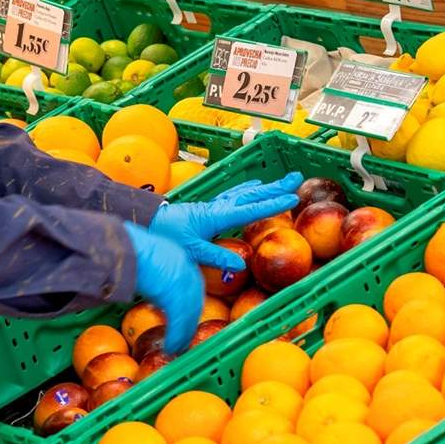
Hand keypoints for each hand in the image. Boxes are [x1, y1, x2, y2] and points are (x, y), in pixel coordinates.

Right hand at [125, 224, 204, 354]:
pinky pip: (179, 322)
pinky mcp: (174, 296)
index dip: (191, 302)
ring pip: (190, 314)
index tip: (188, 314)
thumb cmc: (126, 250)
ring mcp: (182, 283)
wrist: (124, 247)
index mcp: (180, 259)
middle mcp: (186, 270)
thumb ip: (153, 272)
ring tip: (178, 346)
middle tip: (185, 335)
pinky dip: (176, 337)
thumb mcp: (145, 259)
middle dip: (191, 321)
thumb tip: (147, 283)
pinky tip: (172, 347)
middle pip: (195, 301)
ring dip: (184, 333)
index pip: (193, 285)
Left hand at [148, 172, 303, 267]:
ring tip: (282, 181)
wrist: (148, 222)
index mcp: (217, 216)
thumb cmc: (166, 238)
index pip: (250, 210)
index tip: (292, 199)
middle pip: (251, 195)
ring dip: (264, 187)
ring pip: (244, 192)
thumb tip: (241, 265)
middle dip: (274, 187)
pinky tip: (251, 187)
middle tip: (296, 178)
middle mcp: (218, 207)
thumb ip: (215, 256)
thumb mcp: (190, 251)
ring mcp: (214, 206)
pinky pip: (234, 195)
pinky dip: (247, 189)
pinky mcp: (209, 208)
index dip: (272, 205)